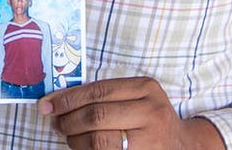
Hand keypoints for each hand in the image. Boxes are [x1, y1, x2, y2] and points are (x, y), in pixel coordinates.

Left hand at [39, 77, 224, 149]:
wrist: (183, 145)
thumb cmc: (150, 118)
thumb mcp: (137, 97)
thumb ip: (106, 95)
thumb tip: (60, 100)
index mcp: (146, 88)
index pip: (98, 91)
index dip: (67, 98)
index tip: (47, 104)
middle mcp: (151, 111)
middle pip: (96, 116)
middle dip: (68, 120)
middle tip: (55, 122)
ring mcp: (149, 138)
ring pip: (99, 140)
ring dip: (75, 139)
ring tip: (69, 136)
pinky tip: (81, 147)